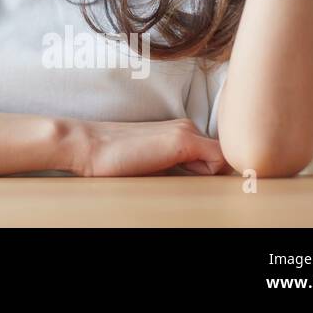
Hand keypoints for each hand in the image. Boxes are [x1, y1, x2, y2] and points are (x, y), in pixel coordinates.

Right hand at [69, 117, 232, 176]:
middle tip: (187, 184)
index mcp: (180, 130)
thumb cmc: (115, 160)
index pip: (215, 155)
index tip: (202, 184)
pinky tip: (184, 177)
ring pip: (224, 159)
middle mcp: (187, 126)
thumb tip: (200, 187)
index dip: (213, 174)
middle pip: (222, 158)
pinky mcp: (183, 141)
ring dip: (210, 176)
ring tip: (178, 180)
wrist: (88, 146)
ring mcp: (186, 131)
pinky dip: (214, 175)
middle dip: (214, 176)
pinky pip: (221, 160)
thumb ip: (177, 168)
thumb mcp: (153, 163)